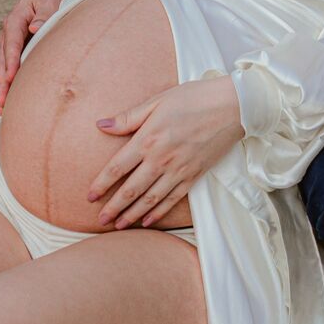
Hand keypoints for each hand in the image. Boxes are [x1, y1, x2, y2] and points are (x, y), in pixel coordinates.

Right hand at [0, 0, 60, 108]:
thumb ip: (43, 15)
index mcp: (14, 22)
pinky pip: (9, 69)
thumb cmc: (45, 0)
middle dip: (3, 82)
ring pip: (3, 69)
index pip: (12, 44)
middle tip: (3, 101)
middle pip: (3, 61)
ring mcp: (9, 45)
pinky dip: (8, 84)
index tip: (10, 77)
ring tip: (3, 108)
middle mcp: (8, 36)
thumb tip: (35, 29)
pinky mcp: (14, 53)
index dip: (10, 61)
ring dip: (3, 87)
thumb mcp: (48, 2)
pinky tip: (9, 101)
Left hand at [87, 77, 245, 228]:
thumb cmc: (195, 98)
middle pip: (131, 189)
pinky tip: (148, 220)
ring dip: (132, 214)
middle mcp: (161, 159)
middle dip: (113, 206)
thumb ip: (129, 117)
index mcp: (148, 139)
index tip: (90, 196)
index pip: (117, 167)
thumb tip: (102, 125)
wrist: (233, 107)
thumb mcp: (158, 101)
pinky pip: (172, 199)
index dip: (101, 184)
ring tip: (119, 224)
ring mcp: (179, 170)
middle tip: (100, 219)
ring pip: (150, 199)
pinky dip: (159, 212)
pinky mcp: (194, 175)